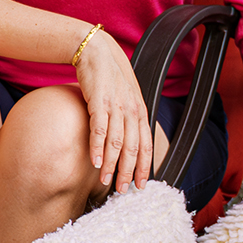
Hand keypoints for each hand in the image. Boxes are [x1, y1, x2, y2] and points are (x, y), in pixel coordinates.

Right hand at [74, 30, 151, 191]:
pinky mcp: (99, 102)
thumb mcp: (126, 98)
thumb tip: (128, 142)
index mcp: (140, 111)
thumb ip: (129, 119)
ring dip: (113, 165)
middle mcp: (131, 111)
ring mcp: (116, 106)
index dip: (145, 166)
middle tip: (125, 191)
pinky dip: (98, 148)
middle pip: (134, 148)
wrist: (96, 52)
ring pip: (118, 142)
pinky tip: (96, 162)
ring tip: (107, 182)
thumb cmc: (110, 77)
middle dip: (130, 172)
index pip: (147, 144)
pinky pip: (100, 129)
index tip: (141, 184)